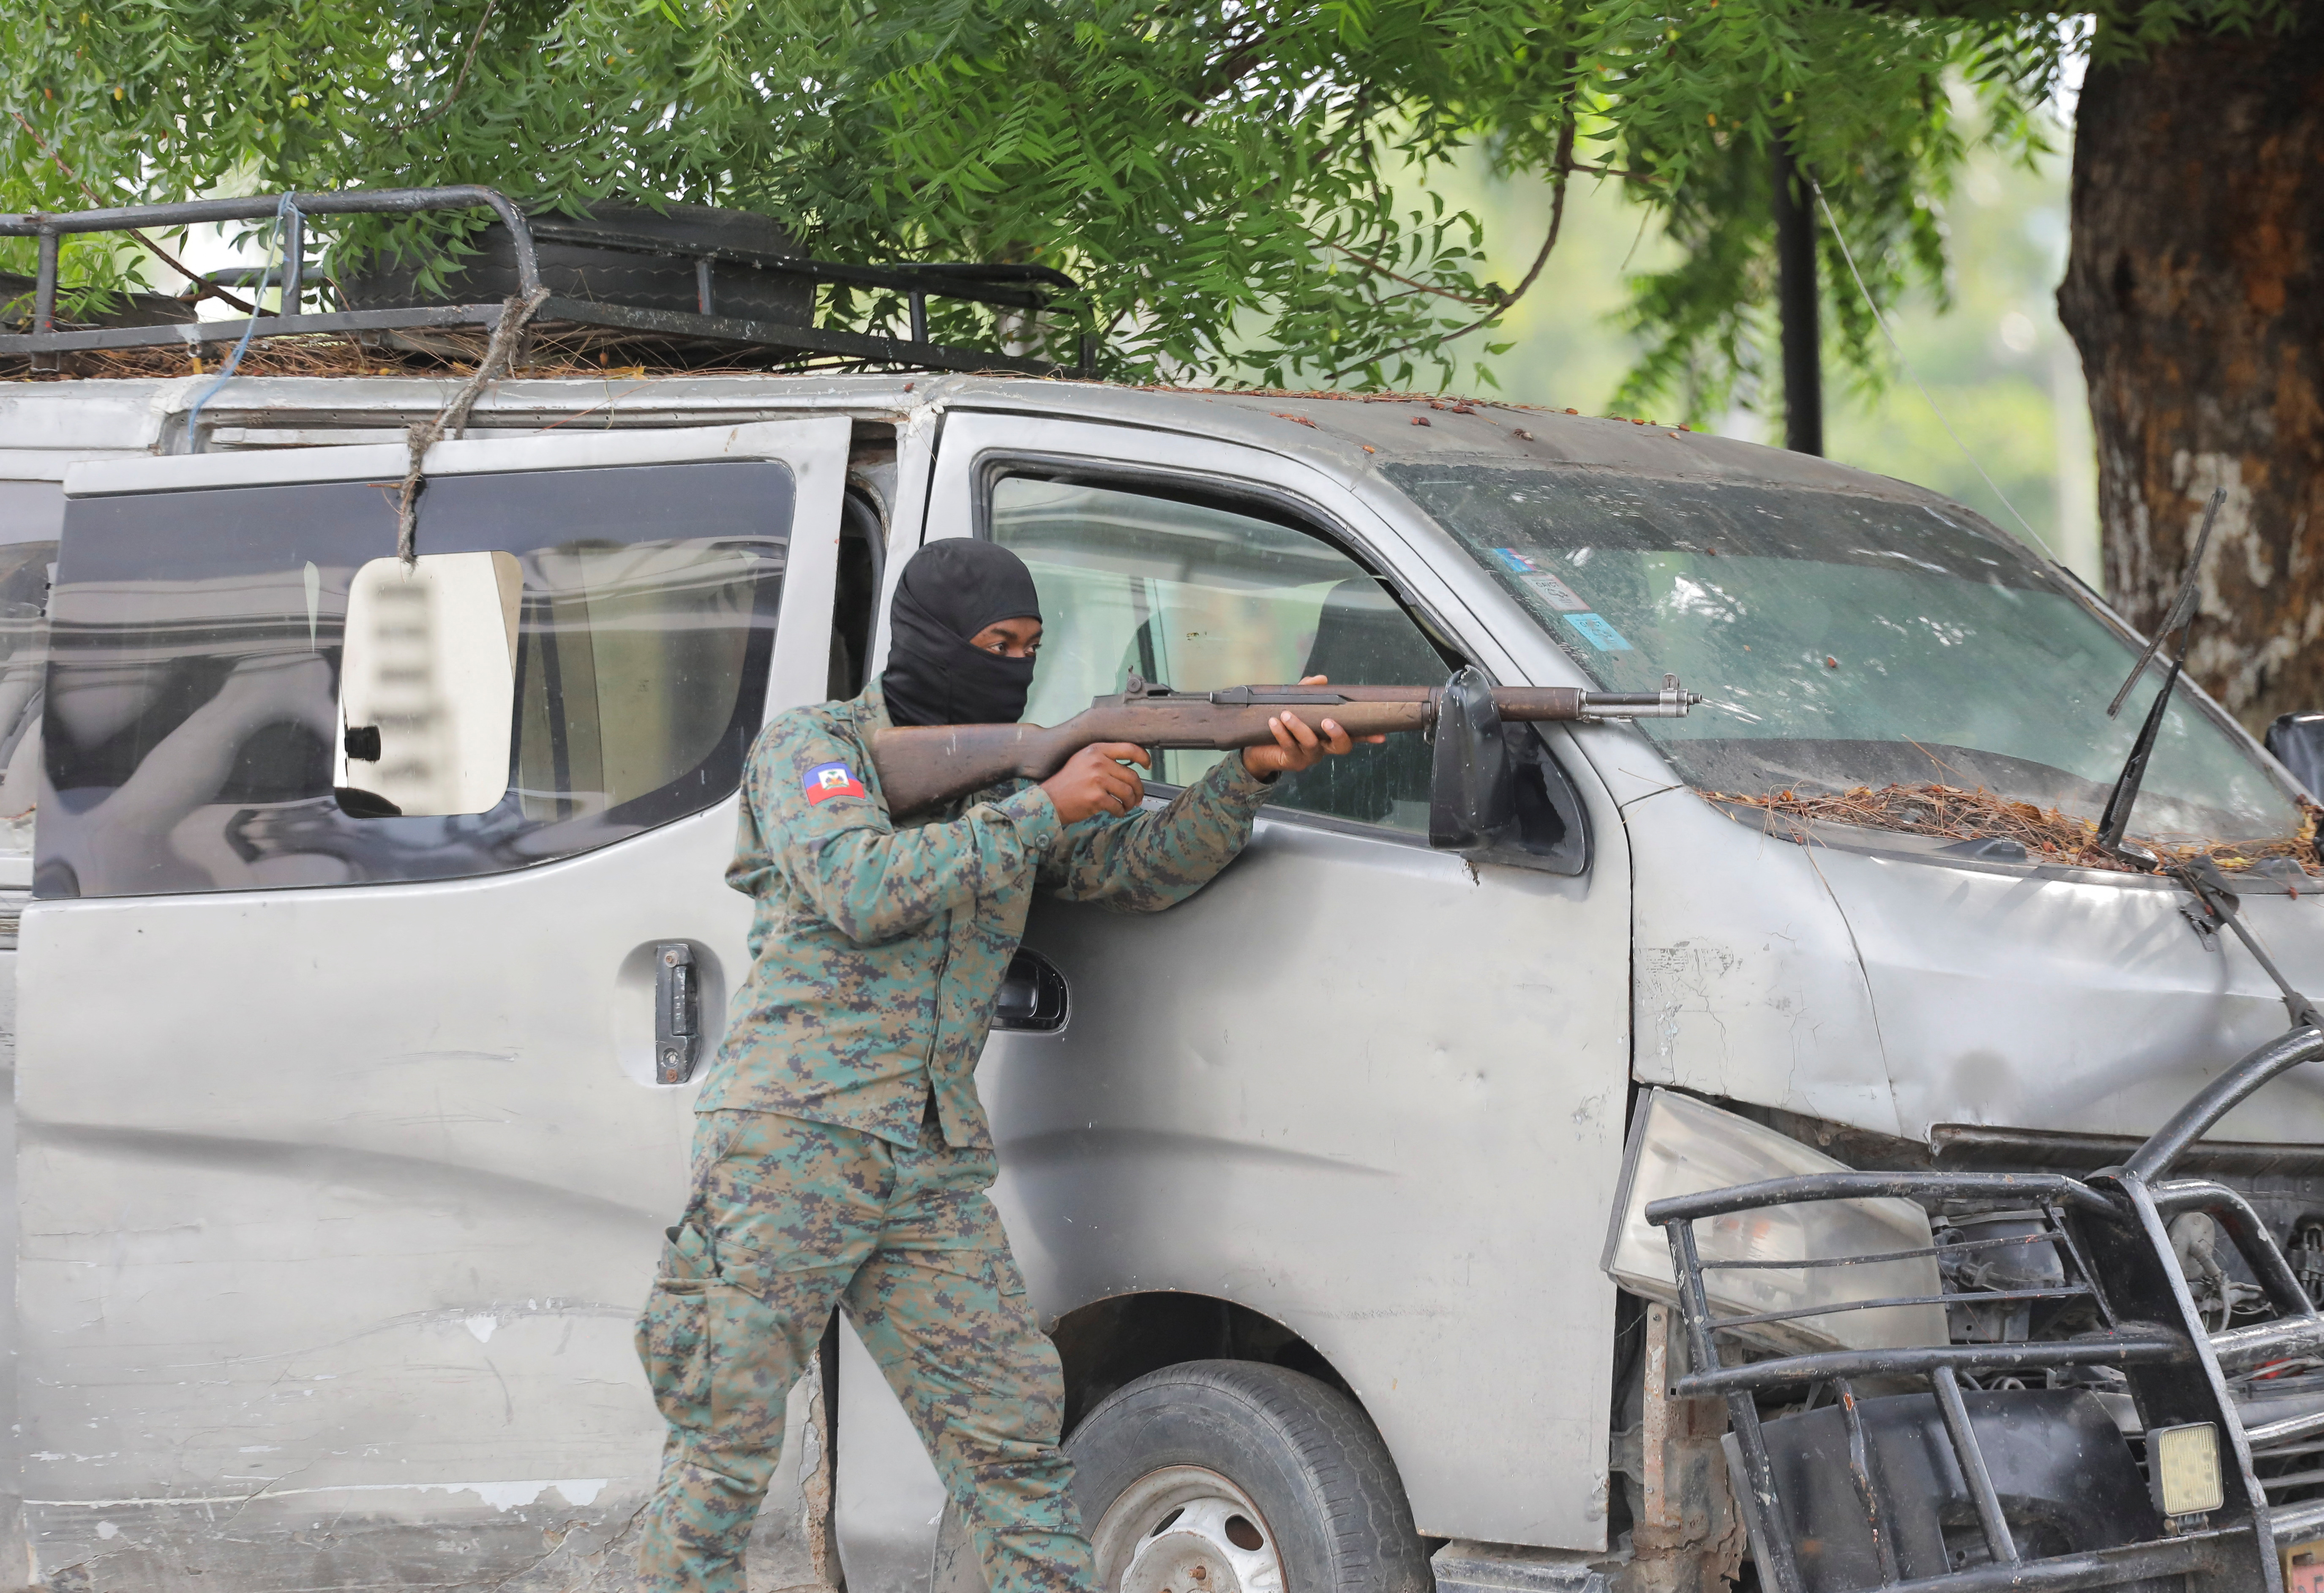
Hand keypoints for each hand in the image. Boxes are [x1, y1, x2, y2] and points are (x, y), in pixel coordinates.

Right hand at [1042, 742, 1149, 823]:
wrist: (1049, 800)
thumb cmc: (1067, 783)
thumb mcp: (1082, 761)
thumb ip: (1103, 759)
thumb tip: (1127, 767)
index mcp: (1096, 750)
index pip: (1129, 749)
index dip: (1143, 757)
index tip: (1147, 765)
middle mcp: (1097, 762)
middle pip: (1132, 776)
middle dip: (1138, 790)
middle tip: (1137, 797)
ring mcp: (1097, 779)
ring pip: (1127, 792)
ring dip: (1130, 802)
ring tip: (1127, 806)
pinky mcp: (1096, 797)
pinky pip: (1118, 806)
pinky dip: (1120, 811)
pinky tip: (1116, 811)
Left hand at [1241, 676, 1386, 777]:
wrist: (1257, 746)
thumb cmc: (1281, 723)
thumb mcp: (1295, 704)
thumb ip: (1307, 691)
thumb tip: (1322, 679)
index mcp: (1328, 735)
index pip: (1353, 735)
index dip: (1367, 736)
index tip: (1381, 735)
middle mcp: (1323, 747)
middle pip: (1341, 747)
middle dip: (1338, 734)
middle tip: (1327, 721)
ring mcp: (1309, 756)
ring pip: (1311, 744)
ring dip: (1299, 727)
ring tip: (1286, 714)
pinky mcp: (1292, 761)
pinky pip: (1290, 747)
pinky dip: (1282, 733)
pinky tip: (1274, 722)